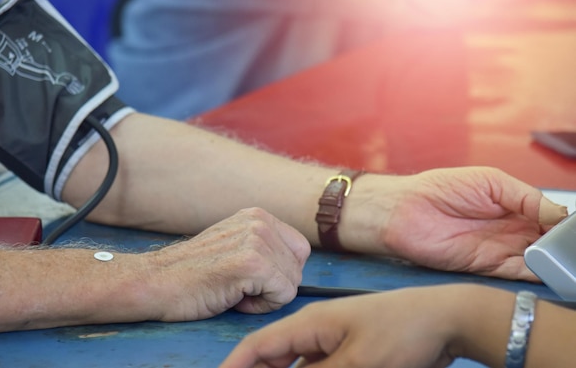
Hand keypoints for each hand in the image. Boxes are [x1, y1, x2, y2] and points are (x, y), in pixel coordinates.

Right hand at [146, 207, 310, 320]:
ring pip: (292, 283)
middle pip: (298, 267)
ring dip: (266, 297)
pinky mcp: (252, 264)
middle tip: (241, 287)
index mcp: (257, 216)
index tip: (252, 278)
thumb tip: (296, 265)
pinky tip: (235, 298)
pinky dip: (261, 306)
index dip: (282, 271)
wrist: (157, 282)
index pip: (299, 248)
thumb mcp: (233, 244)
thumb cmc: (192, 273)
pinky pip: (282, 295)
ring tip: (234, 290)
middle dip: (275, 285)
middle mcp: (260, 222)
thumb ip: (263, 245)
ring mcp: (257, 241)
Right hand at [220, 284, 503, 367]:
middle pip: (275, 358)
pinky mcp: (353, 353)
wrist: (447, 320)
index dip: (235, 365)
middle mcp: (317, 331)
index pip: (259, 346)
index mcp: (310, 324)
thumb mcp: (357, 362)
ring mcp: (335, 342)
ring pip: (298, 366)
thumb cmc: (400, 333)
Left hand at [355, 166, 566, 280]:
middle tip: (573, 248)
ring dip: (555, 260)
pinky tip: (552, 270)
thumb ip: (525, 196)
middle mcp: (510, 229)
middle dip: (563, 245)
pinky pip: (519, 273)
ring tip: (570, 260)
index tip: (573, 229)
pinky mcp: (487, 267)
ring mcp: (500, 249)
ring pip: (539, 259)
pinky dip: (538, 274)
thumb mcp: (490, 181)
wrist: (404, 210)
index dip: (564, 223)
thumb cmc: (440, 189)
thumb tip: (560, 213)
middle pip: (548, 241)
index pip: (550, 217)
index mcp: (513, 205)